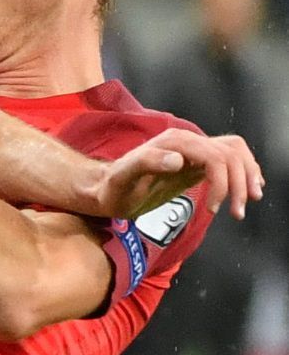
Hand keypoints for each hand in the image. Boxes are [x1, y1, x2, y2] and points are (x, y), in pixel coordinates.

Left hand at [87, 127, 263, 221]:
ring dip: (247, 175)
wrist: (104, 189)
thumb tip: (179, 161)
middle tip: (238, 212)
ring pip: (234, 153)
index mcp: (175, 143)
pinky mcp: (195, 162)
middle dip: (240, 182)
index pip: (215, 157)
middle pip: (230, 154)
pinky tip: (247, 187)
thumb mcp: (123, 177)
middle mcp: (187, 142)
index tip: (213, 209)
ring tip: (249, 200)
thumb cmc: (112, 188)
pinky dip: (242, 171)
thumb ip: (147, 163)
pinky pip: (228, 159)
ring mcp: (193, 151)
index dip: (222, 182)